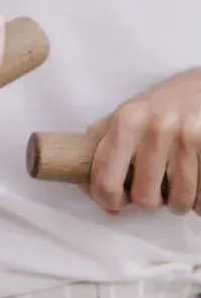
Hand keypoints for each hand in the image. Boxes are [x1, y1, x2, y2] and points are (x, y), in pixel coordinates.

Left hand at [84, 70, 200, 215]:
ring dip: (179, 202)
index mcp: (126, 121)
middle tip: (156, 188)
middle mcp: (155, 128)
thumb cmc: (159, 109)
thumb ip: (107, 156)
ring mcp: (187, 137)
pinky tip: (196, 181)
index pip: (106, 179)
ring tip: (178, 184)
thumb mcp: (125, 118)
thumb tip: (107, 209)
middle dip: (151, 201)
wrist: (199, 87)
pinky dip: (200, 201)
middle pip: (145, 198)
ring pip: (179, 202)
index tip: (119, 200)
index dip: (109, 200)